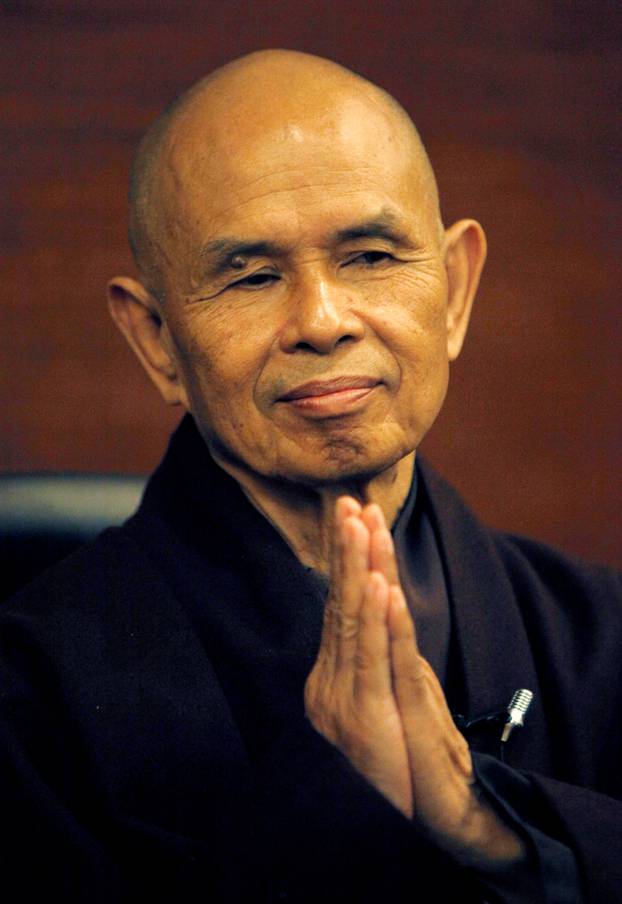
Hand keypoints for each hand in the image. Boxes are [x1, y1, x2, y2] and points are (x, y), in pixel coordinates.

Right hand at [304, 498, 524, 864]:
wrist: (379, 826)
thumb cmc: (385, 771)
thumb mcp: (373, 710)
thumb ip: (368, 664)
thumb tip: (372, 620)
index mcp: (331, 677)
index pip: (337, 607)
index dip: (344, 561)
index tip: (348, 517)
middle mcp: (328, 680)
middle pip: (338, 604)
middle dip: (345, 550)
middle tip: (347, 501)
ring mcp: (341, 698)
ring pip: (351, 621)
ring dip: (358, 569)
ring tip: (361, 525)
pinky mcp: (364, 716)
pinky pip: (372, 659)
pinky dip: (377, 619)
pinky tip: (382, 586)